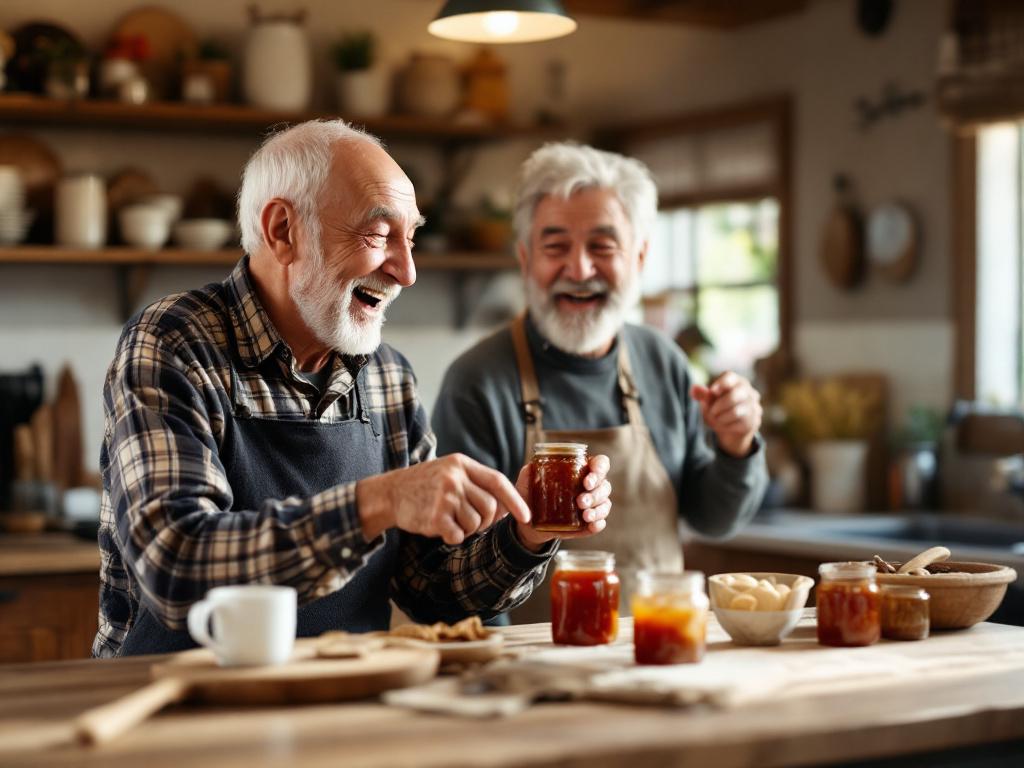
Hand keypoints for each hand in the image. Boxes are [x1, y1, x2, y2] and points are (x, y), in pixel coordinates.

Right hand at [356, 454, 530, 544]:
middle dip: (486, 522)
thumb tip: (507, 507)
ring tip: (450, 521)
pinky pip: (458, 536)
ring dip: (466, 530)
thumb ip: (476, 484)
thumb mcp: (450, 472)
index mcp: (461, 464)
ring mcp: (444, 497)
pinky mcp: (435, 516)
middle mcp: (454, 477)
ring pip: (475, 524)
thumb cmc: (425, 485)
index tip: (527, 517)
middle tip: (471, 523)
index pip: (498, 481)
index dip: (515, 500)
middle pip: (490, 508)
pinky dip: (452, 537)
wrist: (389, 493)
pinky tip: (440, 528)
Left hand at [513, 454, 612, 550]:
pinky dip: (598, 524)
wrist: (527, 524)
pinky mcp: (587, 525)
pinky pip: (599, 524)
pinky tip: (592, 525)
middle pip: (605, 485)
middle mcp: (590, 488)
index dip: (600, 468)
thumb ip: (529, 472)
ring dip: (598, 510)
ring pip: (605, 505)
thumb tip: (531, 467)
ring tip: (585, 515)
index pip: (600, 464)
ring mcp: (590, 507)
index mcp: (579, 471)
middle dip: (595, 493)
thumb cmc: (531, 496)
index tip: (588, 479)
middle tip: (580, 500)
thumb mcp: (527, 482)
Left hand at [691, 372, 762, 457]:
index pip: (730, 377)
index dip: (721, 383)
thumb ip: (702, 395)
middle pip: (735, 395)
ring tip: (717, 419)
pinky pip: (740, 424)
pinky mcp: (755, 420)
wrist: (732, 429)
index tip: (712, 391)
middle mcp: (748, 391)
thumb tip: (693, 389)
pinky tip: (725, 426)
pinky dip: (728, 426)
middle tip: (712, 412)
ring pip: (736, 411)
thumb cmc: (719, 409)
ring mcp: (753, 406)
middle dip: (719, 405)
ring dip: (721, 417)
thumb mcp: (709, 402)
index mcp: (735, 381)